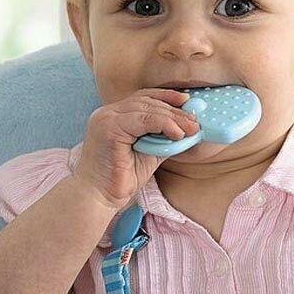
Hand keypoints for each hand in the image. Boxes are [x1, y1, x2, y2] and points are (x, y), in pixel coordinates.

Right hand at [71, 87, 200, 210]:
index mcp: (113, 116)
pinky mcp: (109, 128)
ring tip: (191, 129)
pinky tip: (177, 134)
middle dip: (174, 109)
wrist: (98, 197)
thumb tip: (187, 131)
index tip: (186, 101)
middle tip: (195, 121)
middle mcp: (107, 113)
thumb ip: (163, 139)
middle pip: (146, 101)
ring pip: (147, 109)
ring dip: (173, 118)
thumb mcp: (148, 154)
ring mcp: (106, 119)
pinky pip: (143, 120)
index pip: (142, 98)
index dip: (165, 97)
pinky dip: (164, 124)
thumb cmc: (120, 179)